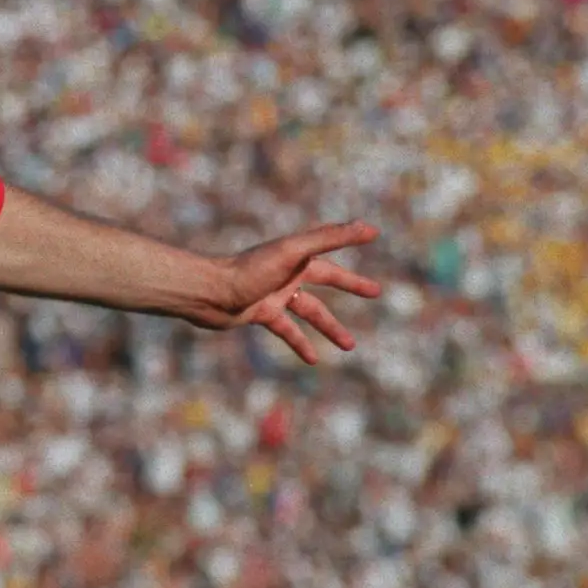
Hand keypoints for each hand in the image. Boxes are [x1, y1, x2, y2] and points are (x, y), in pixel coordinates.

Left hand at [210, 221, 381, 363]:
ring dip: (330, 327)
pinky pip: (286, 330)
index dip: (352, 240)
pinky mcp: (261, 313)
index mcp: (297, 254)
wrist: (210, 293)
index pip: (332, 246)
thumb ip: (330, 238)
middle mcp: (287, 271)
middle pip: (327, 278)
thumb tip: (369, 227)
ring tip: (350, 346)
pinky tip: (313, 360)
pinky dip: (300, 343)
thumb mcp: (294, 252)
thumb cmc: (251, 270)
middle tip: (377, 293)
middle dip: (351, 285)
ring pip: (310, 311)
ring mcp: (274, 293)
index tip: (374, 236)